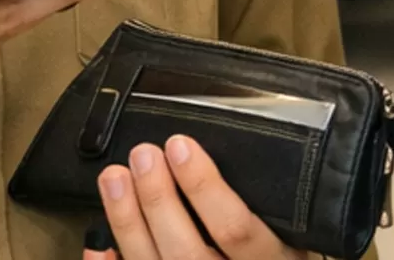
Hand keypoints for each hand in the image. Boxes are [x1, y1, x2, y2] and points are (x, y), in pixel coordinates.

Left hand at [89, 136, 313, 259]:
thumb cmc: (280, 259)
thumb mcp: (297, 234)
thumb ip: (271, 203)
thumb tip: (221, 150)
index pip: (235, 228)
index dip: (204, 187)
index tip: (181, 145)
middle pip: (186, 250)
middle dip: (159, 199)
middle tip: (143, 154)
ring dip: (128, 222)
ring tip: (114, 178)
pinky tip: (96, 242)